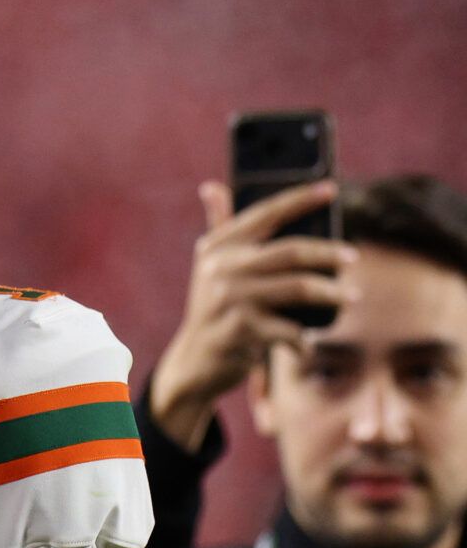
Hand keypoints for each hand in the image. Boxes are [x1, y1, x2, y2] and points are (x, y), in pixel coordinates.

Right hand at [148, 179, 354, 451]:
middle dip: (330, 253)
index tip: (330, 189)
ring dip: (332, 293)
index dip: (300, 199)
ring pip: (301, 288)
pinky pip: (292, 328)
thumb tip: (211, 187)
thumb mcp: (209, 266)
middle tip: (352, 257)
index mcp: (218, 246)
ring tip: (349, 296)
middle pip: (292, 251)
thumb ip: (218, 226)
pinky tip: (309, 342)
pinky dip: (306, 338)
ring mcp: (232, 299)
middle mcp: (222, 268)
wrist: (195, 360)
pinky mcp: (242, 330)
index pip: (266, 213)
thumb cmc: (213, 306)